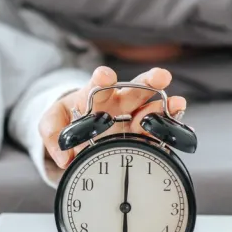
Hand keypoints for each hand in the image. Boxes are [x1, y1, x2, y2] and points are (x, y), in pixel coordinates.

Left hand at [38, 66, 186, 168]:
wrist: (78, 131)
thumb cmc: (67, 120)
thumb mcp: (52, 123)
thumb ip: (52, 133)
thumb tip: (64, 156)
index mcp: (94, 96)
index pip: (97, 85)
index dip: (102, 78)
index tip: (105, 75)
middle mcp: (117, 103)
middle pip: (133, 90)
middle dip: (147, 82)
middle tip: (161, 76)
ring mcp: (131, 118)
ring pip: (150, 109)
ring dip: (163, 107)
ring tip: (178, 104)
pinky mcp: (140, 135)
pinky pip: (156, 132)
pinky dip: (168, 128)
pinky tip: (179, 126)